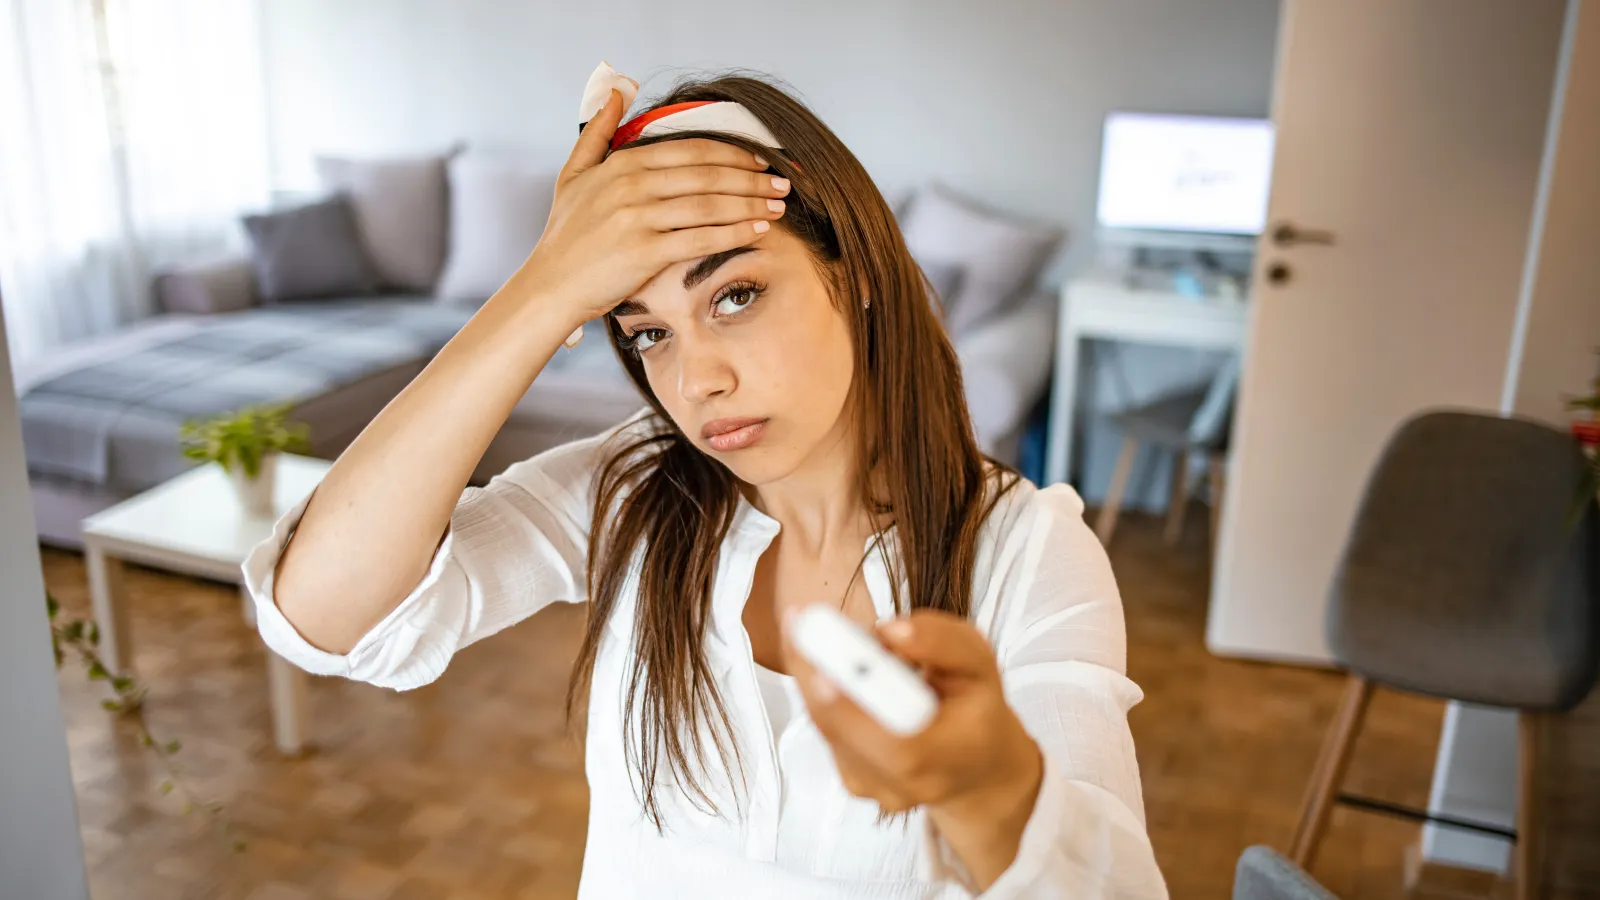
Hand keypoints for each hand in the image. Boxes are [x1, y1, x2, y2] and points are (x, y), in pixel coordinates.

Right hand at [517, 89, 791, 329]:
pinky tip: (757, 231)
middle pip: (707, 174)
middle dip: (751, 178)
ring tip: (777, 207)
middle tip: (782, 183)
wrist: (550, 285)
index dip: (731, 153)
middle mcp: (632, 185)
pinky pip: (701, 238)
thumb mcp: (573, 173)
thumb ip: (597, 130)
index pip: (690, 150)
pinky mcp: (644, 252)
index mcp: (622, 163)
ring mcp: (638, 218)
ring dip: (750, 204)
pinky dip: (734, 233)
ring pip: (709, 204)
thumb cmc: (566, 234)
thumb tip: (615, 90)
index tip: (760, 160)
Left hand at [784, 609, 1043, 889]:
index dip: (854, 708)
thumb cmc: (976, 708)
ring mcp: (872, 787)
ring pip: (827, 723)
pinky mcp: (851, 778)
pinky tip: (838, 665)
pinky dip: (824, 690)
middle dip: (817, 669)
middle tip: (799, 618)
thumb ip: (944, 642)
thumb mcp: (979, 664)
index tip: (822, 670)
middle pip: (842, 729)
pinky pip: (826, 728)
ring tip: (822, 629)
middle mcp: (903, 785)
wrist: (974, 765)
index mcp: (946, 758)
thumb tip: (889, 631)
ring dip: (818, 672)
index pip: (895, 743)